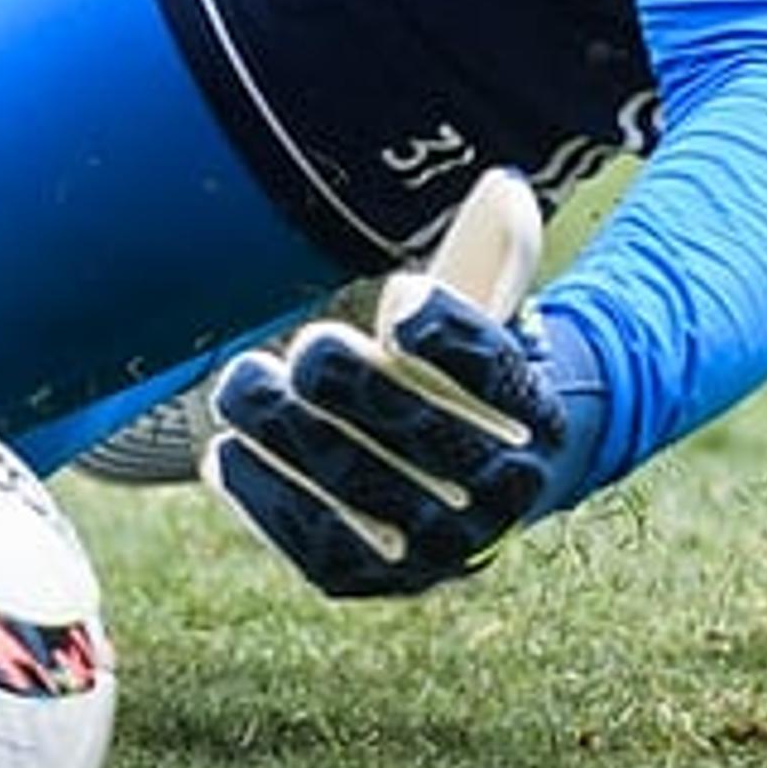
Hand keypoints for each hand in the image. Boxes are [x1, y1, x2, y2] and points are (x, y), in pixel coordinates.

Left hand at [208, 169, 577, 598]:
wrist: (501, 467)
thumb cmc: (476, 366)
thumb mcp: (497, 306)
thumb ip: (494, 249)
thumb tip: (499, 189)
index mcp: (542, 411)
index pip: (496, 371)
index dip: (447, 335)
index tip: (397, 299)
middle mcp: (507, 490)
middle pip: (426, 438)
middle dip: (354, 386)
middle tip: (309, 344)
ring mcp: (451, 545)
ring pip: (366, 494)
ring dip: (294, 437)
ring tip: (243, 384)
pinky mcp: (393, 577)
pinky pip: (326, 550)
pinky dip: (269, 503)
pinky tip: (224, 455)